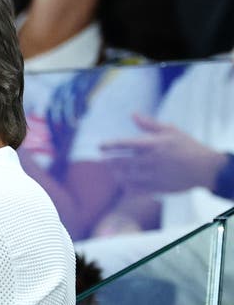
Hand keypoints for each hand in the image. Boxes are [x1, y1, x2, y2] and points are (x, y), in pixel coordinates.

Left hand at [101, 114, 226, 192]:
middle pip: (121, 161)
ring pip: (126, 176)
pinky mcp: (157, 188)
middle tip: (104, 160)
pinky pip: (136, 189)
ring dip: (116, 174)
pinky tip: (123, 184)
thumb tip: (132, 115)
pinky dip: (127, 187)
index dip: (110, 145)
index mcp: (152, 145)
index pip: (124, 144)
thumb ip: (149, 124)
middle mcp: (150, 160)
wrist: (205, 168)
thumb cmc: (187, 146)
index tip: (100, 146)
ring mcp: (153, 175)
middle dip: (110, 161)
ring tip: (112, 171)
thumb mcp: (170, 130)